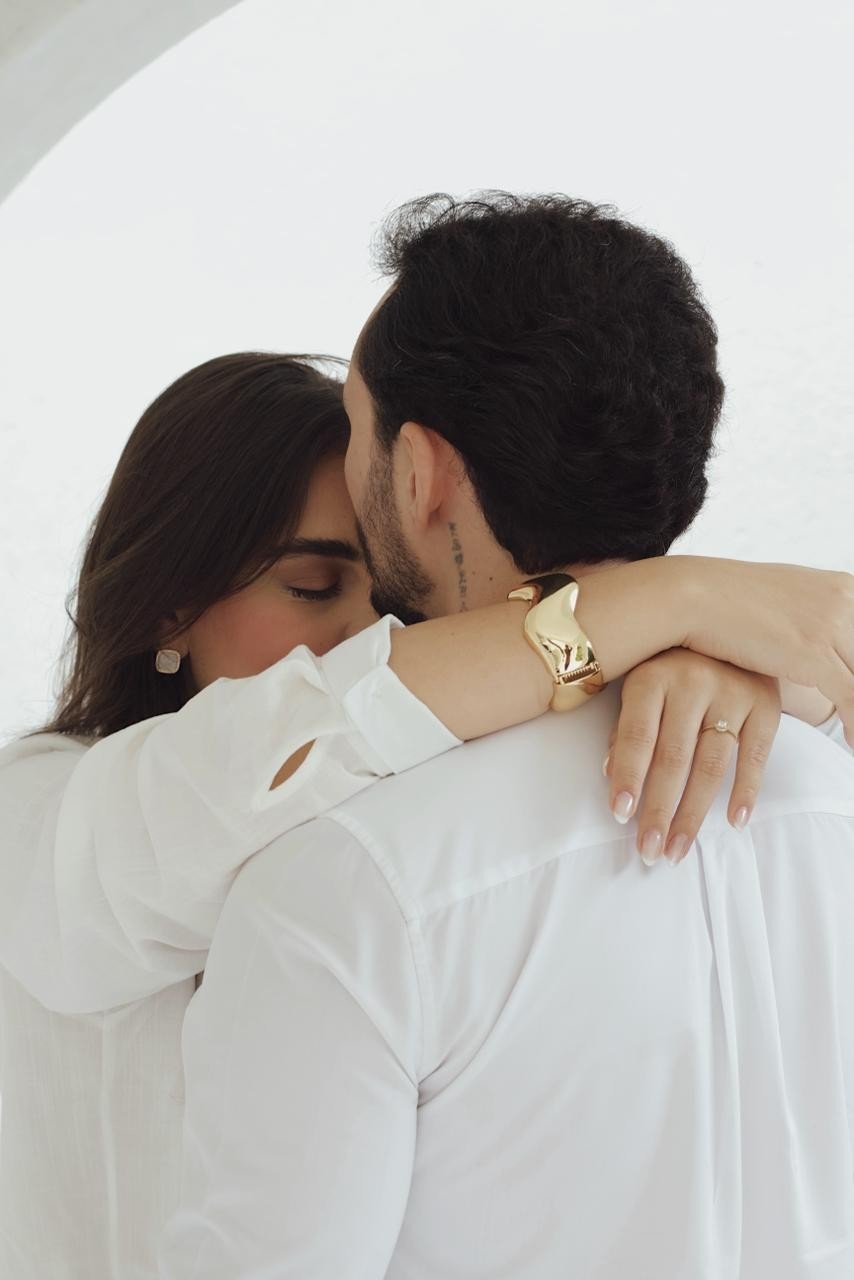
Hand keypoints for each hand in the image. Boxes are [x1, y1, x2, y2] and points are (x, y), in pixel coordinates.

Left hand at [604, 649, 781, 865]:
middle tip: (649, 851)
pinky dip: (746, 791)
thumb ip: (628, 728)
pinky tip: (734, 821)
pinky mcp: (765, 703)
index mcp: (653, 677)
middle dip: (659, 811)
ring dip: (694, 813)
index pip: (639, 737)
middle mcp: (693, 682)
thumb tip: (612, 776)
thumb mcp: (640, 684)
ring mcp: (732, 693)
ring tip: (678, 848)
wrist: (726, 622)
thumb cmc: (670, 664)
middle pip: (674, 759)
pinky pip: (756, 755)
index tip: (621, 816)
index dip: (629, 777)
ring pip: (711, 765)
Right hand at [678, 558, 853, 746]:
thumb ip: (812, 619)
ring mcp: (831, 624)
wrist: (691, 596)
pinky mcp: (813, 652)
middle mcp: (844, 600)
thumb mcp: (784, 603)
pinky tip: (852, 743)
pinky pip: (852, 697)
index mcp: (843, 587)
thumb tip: (822, 645)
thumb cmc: (728, 604)